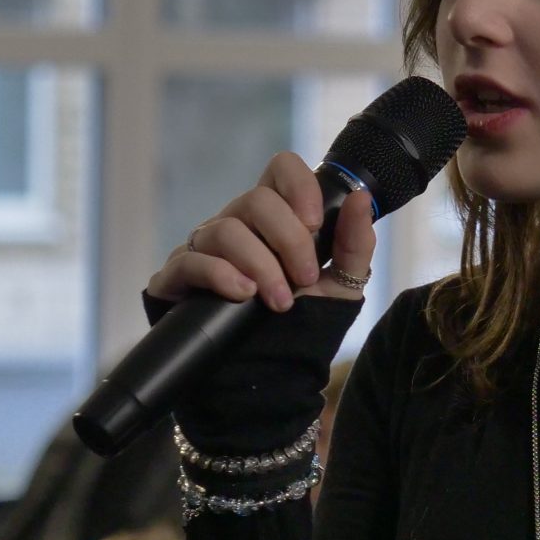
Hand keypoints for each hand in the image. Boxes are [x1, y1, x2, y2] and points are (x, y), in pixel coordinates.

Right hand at [144, 152, 377, 312]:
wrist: (267, 372)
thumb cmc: (303, 322)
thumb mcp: (341, 287)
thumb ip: (355, 244)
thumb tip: (362, 197)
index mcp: (276, 216)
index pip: (281, 168)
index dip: (299, 186)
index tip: (315, 223)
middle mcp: (238, 222)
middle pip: (256, 199)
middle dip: (289, 241)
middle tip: (306, 278)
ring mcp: (204, 247)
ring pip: (225, 229)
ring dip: (261, 265)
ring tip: (280, 302)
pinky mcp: (177, 277)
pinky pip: (191, 261)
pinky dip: (221, 275)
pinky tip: (243, 295)